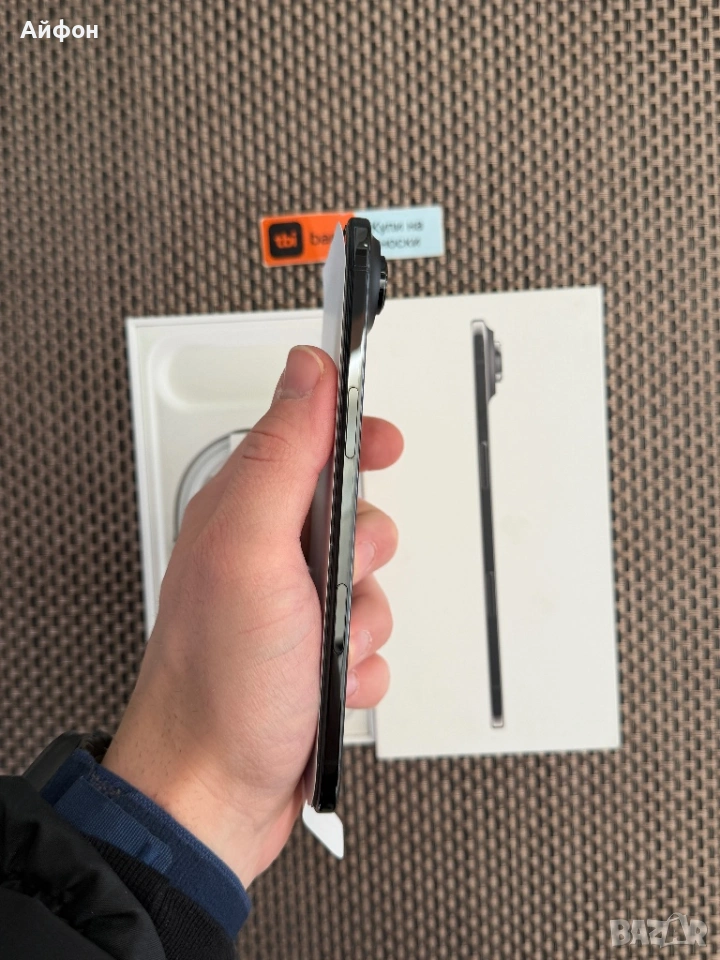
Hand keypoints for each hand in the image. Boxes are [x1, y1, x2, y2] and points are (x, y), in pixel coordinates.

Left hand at [102, 346, 401, 886]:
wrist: (213, 792)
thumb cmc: (219, 681)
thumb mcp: (252, 549)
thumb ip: (283, 455)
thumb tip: (306, 373)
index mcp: (243, 513)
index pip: (306, 437)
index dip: (351, 430)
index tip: (384, 439)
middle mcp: (264, 556)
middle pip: (352, 513)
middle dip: (367, 550)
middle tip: (342, 578)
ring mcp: (289, 609)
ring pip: (370, 584)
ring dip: (365, 620)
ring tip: (327, 649)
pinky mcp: (311, 656)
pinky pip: (370, 641)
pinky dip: (362, 664)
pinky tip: (327, 684)